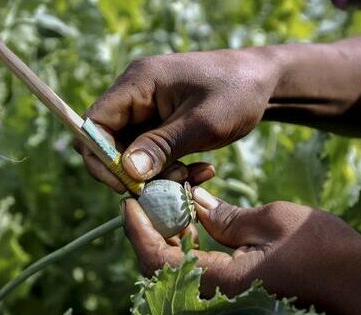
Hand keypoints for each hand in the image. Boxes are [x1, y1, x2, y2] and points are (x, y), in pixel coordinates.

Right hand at [78, 49, 277, 191]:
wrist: (264, 81)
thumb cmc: (237, 92)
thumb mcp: (202, 122)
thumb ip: (163, 146)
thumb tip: (127, 172)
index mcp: (138, 82)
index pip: (95, 123)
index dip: (101, 157)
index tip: (126, 185)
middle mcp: (135, 94)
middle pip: (109, 142)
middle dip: (133, 171)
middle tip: (166, 187)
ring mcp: (147, 110)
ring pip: (131, 153)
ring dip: (155, 174)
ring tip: (190, 177)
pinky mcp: (161, 124)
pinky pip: (151, 154)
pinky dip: (169, 169)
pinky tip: (199, 172)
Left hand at [122, 187, 360, 314]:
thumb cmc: (327, 255)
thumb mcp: (273, 220)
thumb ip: (226, 216)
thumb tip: (195, 206)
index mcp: (219, 281)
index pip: (155, 258)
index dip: (136, 228)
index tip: (128, 199)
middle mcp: (217, 297)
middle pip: (163, 264)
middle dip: (153, 226)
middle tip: (154, 191)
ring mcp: (230, 298)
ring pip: (182, 268)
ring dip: (174, 234)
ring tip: (178, 196)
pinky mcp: (243, 294)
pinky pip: (204, 271)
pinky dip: (196, 244)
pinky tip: (203, 217)